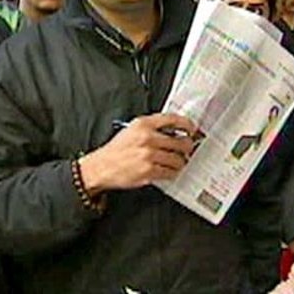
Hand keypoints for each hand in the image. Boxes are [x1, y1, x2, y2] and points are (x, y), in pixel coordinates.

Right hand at [78, 114, 196, 194]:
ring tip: (177, 162)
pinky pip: (170, 172)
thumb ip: (151, 127)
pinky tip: (169, 171)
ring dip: (180, 162)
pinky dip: (172, 173)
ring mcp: (149, 155)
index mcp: (143, 124)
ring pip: (178, 159)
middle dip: (187, 148)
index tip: (192, 129)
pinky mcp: (149, 171)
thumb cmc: (116, 150)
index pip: (173, 120)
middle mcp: (147, 138)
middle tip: (186, 150)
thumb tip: (174, 130)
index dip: (187, 125)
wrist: (102, 166)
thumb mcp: (131, 129)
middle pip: (181, 141)